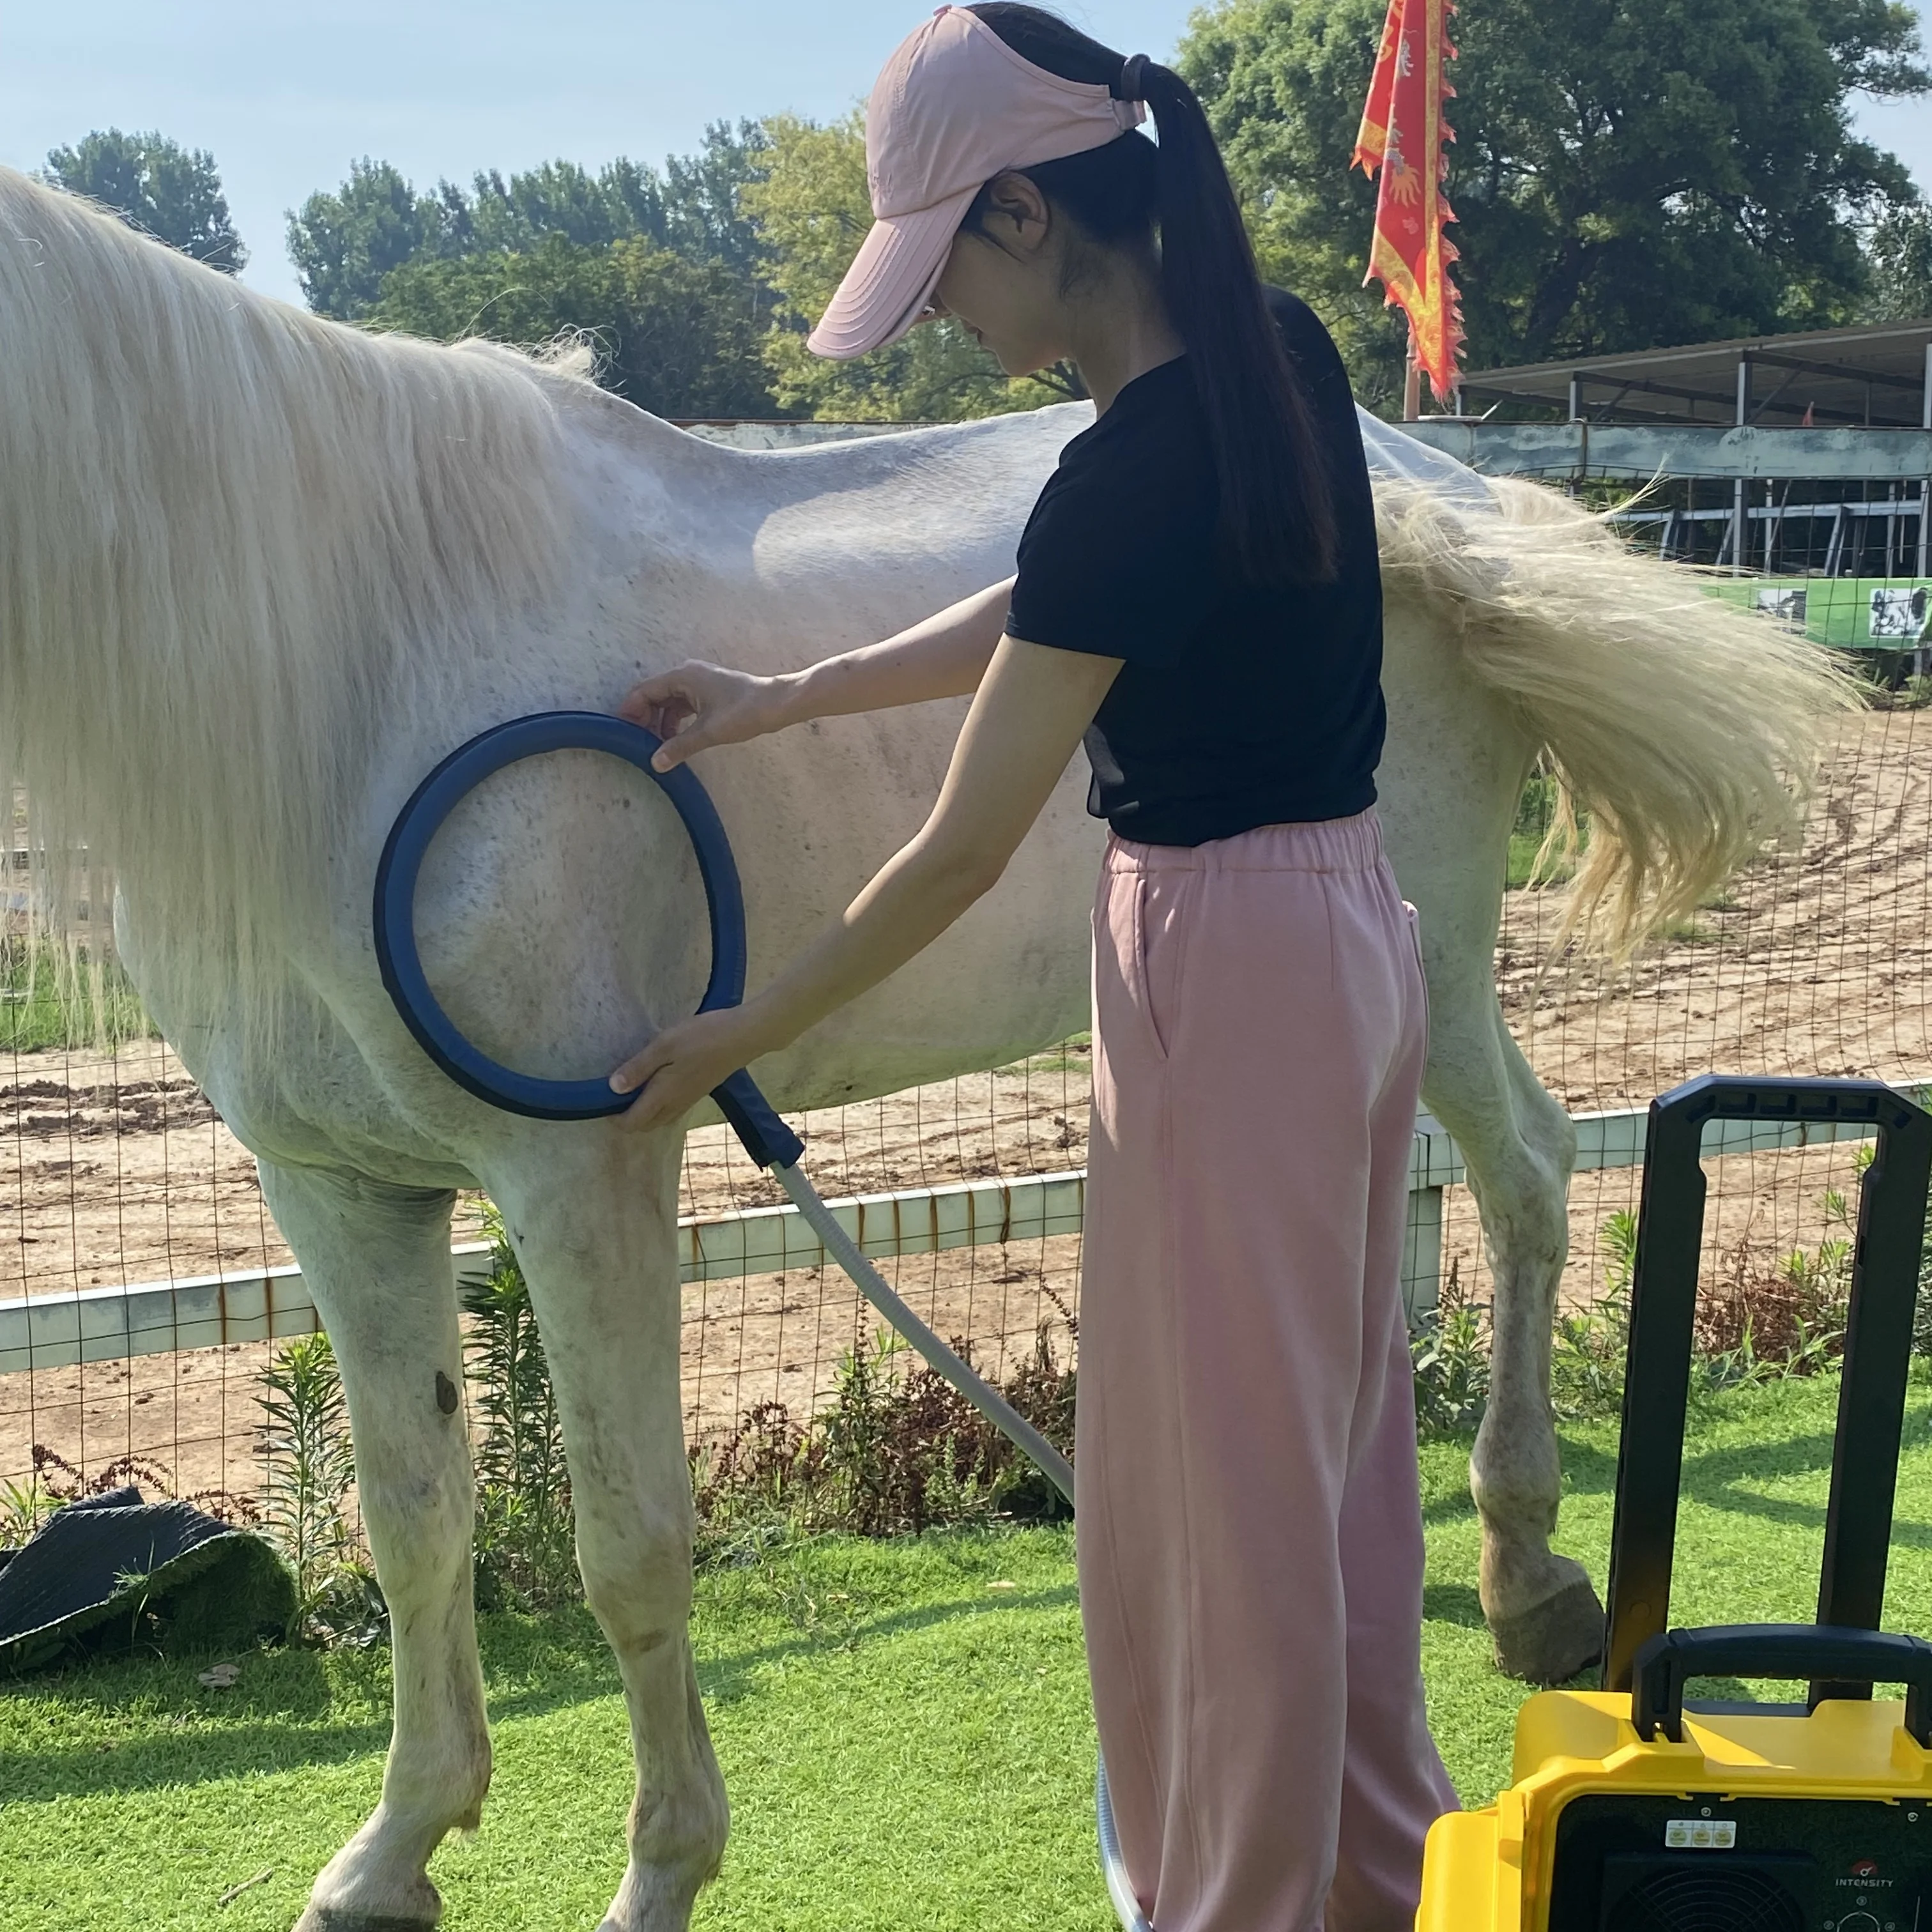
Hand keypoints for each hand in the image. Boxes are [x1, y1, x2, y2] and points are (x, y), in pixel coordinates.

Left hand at [609, 1005, 770, 1132]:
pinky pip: (672, 1110)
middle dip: (627, 1118)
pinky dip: (658, 1106)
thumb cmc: (702, 1037)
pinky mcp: (699, 1092)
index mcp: (663, 1095)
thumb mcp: (665, 1045)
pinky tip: (657, 1085)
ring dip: (643, 1113)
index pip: (632, 1123)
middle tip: (615, 1094)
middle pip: (645, 1126)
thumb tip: (613, 1089)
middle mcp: (675, 1104)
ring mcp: (689, 1100)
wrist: (743, 1037)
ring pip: (660, 1119)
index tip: (602, 1100)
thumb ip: (638, 1068)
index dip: (613, 1118)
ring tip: (633, 1089)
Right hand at [616, 660, 789, 771]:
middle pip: (653, 695)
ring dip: (660, 722)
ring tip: (655, 745)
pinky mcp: (707, 693)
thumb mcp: (708, 732)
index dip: (631, 711)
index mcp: (682, 677)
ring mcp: (698, 683)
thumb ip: (679, 746)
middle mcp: (687, 675)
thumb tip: (655, 763)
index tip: (623, 732)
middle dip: (644, 718)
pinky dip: (674, 721)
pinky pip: (682, 705)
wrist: (777, 704)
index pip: (644, 691)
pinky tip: (674, 740)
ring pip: (668, 701)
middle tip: (638, 742)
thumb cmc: (744, 712)